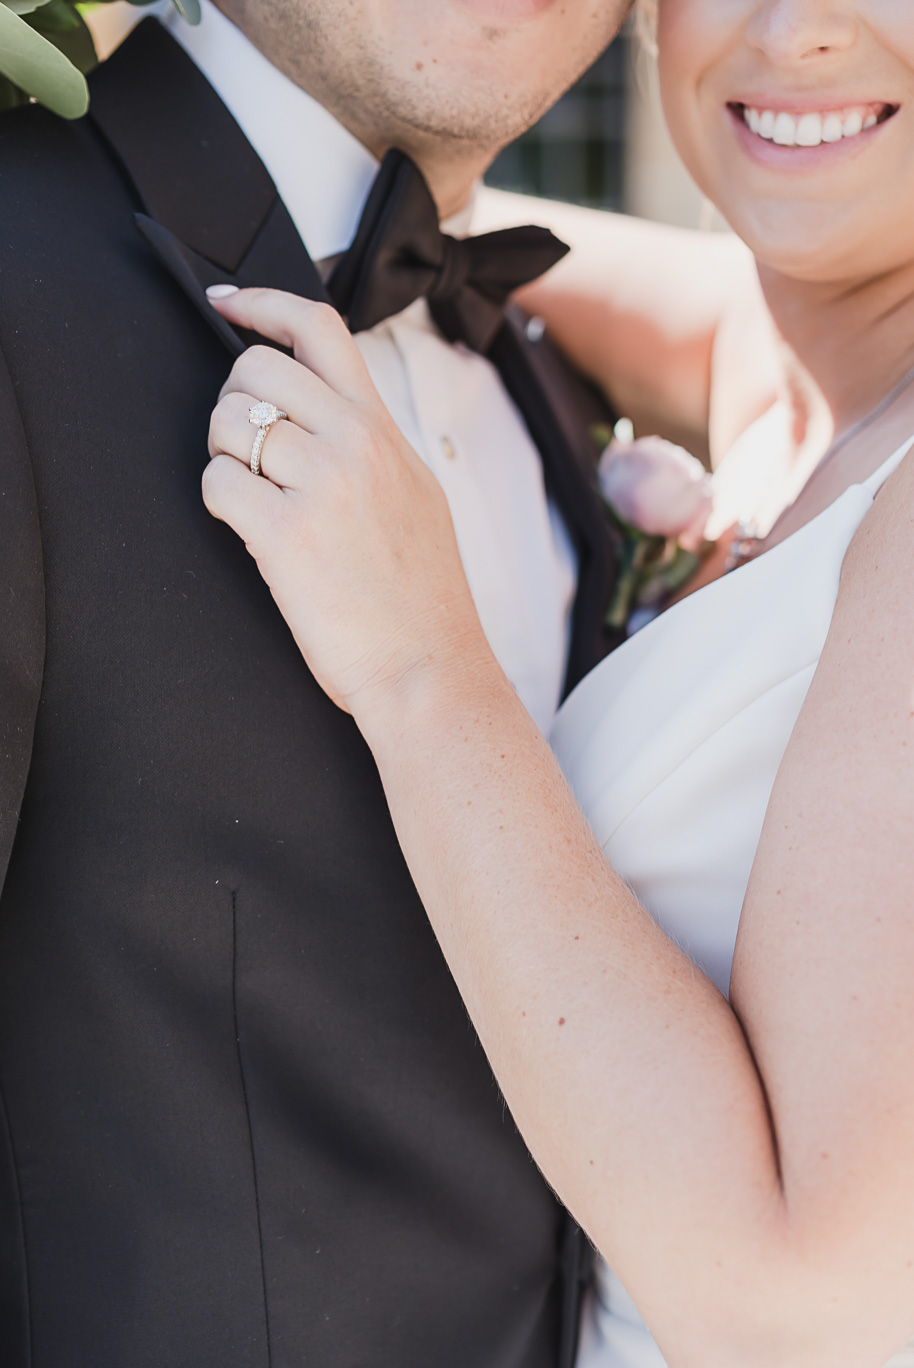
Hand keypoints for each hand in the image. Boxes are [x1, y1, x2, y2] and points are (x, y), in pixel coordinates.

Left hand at [203, 288, 489, 718]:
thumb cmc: (420, 597)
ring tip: (252, 494)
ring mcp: (323, 487)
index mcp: (385, 432)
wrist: (428, 667)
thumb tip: (316, 414)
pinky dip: (220, 500)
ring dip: (223, 453)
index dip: (262, 303)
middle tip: (244, 444)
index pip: (321, 330)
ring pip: (230, 422)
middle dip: (233, 399)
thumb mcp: (417, 496)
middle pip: (259, 368)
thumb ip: (372, 446)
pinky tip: (248, 527)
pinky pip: (219, 483)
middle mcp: (357, 445)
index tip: (227, 304)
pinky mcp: (286, 535)